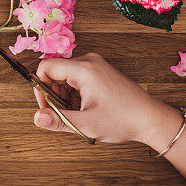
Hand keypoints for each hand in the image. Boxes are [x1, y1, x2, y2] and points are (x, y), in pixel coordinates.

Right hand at [32, 52, 181, 145]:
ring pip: (65, 75)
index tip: (47, 107)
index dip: (41, 88)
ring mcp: (96, 64)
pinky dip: (75, 92)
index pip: (46, 67)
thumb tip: (36, 118)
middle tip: (64, 114)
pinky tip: (86, 108)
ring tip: (78, 113)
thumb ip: (58, 120)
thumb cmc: (122, 120)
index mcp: (84, 69)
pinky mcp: (100, 70)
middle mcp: (89, 61)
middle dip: (54, 94)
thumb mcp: (86, 124)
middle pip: (55, 71)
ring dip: (65, 95)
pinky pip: (77, 77)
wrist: (149, 118)